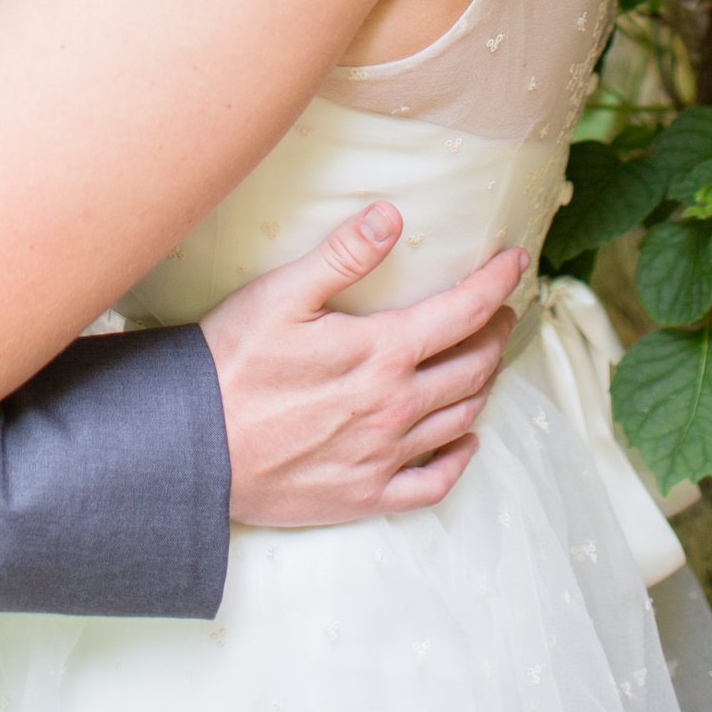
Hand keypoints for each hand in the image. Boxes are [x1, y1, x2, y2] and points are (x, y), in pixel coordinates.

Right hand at [202, 203, 523, 525]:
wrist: (194, 448)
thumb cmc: (232, 364)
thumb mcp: (281, 294)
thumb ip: (342, 256)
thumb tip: (391, 215)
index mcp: (381, 353)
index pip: (463, 311)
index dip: (497, 282)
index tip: (518, 262)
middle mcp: (395, 408)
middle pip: (473, 367)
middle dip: (496, 333)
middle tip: (502, 311)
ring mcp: (385, 457)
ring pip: (461, 420)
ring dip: (484, 385)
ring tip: (486, 361)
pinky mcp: (367, 496)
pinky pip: (434, 483)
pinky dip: (459, 460)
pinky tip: (464, 442)